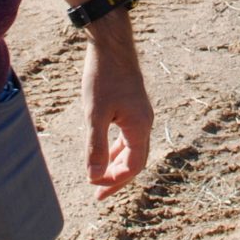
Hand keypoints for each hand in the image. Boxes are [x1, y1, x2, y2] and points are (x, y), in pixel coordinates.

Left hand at [81, 21, 152, 198]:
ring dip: (117, 164)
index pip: (133, 166)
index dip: (115, 181)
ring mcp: (140, 113)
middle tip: (98, 194)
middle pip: (135, 161)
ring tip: (101, 178)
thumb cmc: (103, 76)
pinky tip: (105, 151)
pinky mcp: (133, 106)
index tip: (94, 188)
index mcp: (140, 127)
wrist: (111, 44)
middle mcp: (145, 122)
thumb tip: (94, 177)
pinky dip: (117, 148)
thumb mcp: (95, 114)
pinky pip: (128, 136)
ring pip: (132, 148)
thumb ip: (95, 146)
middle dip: (117, 178)